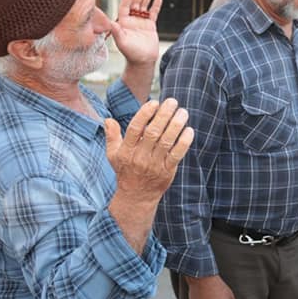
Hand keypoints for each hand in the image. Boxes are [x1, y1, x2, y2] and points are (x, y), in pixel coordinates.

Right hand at [104, 98, 193, 250]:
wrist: (136, 196)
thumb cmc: (125, 171)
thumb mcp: (113, 155)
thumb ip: (111, 136)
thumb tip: (108, 119)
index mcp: (127, 151)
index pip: (135, 129)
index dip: (145, 114)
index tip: (154, 102)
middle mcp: (140, 157)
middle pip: (153, 133)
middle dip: (164, 115)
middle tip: (173, 102)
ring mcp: (154, 165)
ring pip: (166, 142)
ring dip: (176, 125)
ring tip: (183, 112)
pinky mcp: (167, 171)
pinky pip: (177, 155)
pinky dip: (184, 143)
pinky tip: (189, 130)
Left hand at [109, 0, 162, 65]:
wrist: (143, 61)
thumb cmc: (131, 53)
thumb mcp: (122, 42)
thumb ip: (117, 32)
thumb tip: (111, 23)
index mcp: (123, 22)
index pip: (124, 6)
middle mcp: (131, 20)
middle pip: (135, 3)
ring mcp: (141, 22)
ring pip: (144, 6)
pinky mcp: (150, 25)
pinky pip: (153, 13)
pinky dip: (156, 5)